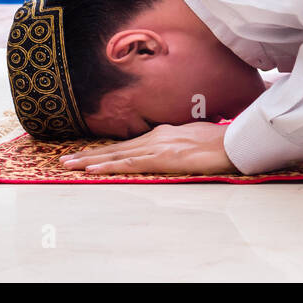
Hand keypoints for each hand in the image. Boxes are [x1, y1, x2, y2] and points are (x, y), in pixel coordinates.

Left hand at [61, 121, 237, 174]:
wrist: (235, 141)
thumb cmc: (221, 140)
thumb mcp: (195, 137)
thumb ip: (180, 142)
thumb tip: (174, 147)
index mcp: (164, 133)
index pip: (129, 143)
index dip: (107, 149)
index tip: (88, 154)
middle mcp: (156, 136)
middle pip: (117, 147)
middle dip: (90, 153)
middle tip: (67, 159)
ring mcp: (158, 146)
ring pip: (117, 153)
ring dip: (91, 159)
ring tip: (70, 165)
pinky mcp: (163, 157)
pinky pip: (130, 162)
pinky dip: (109, 165)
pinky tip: (93, 169)